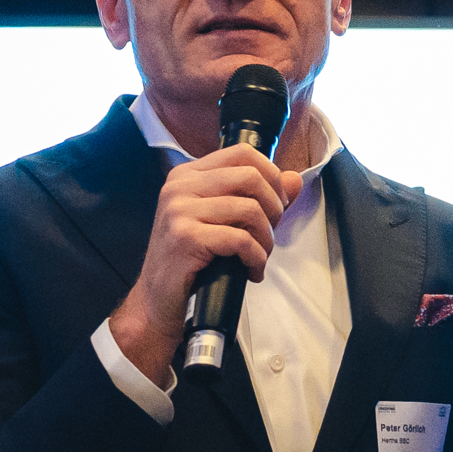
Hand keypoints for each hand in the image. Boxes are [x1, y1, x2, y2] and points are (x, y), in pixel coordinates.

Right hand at [106, 144, 303, 381]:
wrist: (158, 298)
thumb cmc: (193, 258)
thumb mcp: (225, 220)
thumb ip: (260, 196)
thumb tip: (294, 179)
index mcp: (189, 174)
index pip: (242, 153)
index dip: (271, 175)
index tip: (278, 202)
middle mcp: (180, 186)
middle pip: (251, 177)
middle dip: (273, 208)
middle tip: (269, 234)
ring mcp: (179, 210)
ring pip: (249, 209)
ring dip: (266, 239)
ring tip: (259, 256)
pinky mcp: (185, 237)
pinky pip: (240, 239)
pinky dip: (256, 258)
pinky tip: (251, 270)